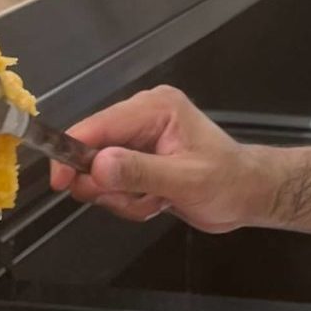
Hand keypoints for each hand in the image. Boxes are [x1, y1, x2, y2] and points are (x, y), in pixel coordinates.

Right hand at [51, 85, 282, 232]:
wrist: (249, 196)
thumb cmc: (227, 183)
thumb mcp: (184, 180)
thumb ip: (139, 172)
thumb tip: (97, 166)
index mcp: (155, 108)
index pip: (98, 126)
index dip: (72, 154)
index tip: (61, 183)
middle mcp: (142, 118)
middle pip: (93, 152)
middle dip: (110, 186)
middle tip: (141, 200)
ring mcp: (139, 139)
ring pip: (101, 175)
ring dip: (124, 197)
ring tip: (157, 201)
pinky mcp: (138, 160)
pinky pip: (113, 185)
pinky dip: (130, 201)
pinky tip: (157, 202)